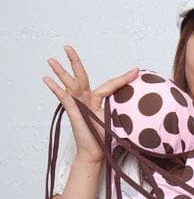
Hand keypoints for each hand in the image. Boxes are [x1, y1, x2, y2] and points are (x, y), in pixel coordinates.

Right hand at [43, 44, 138, 163]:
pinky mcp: (73, 111)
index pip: (111, 84)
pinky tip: (47, 80)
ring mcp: (78, 104)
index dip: (124, 78)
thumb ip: (122, 109)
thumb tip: (141, 105)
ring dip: (60, 72)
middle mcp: (87, 99)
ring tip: (51, 60)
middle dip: (74, 61)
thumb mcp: (116, 120)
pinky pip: (63, 98)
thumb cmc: (104, 137)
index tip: (136, 70)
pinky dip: (55, 89)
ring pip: (69, 84)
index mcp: (98, 100)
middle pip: (81, 76)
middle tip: (67, 46)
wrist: (95, 151)